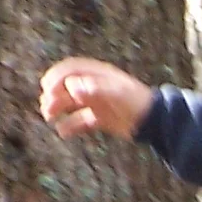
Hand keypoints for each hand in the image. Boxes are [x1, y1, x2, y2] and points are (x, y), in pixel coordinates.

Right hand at [39, 58, 155, 140]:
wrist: (155, 122)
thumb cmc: (137, 102)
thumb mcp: (117, 93)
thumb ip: (95, 89)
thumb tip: (72, 87)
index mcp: (99, 75)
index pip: (72, 70)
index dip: (57, 76)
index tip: (47, 88)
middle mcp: (95, 87)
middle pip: (68, 87)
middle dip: (54, 95)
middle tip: (46, 107)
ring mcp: (97, 103)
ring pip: (72, 104)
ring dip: (59, 109)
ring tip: (49, 117)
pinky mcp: (101, 119)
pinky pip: (81, 121)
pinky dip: (71, 126)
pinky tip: (62, 132)